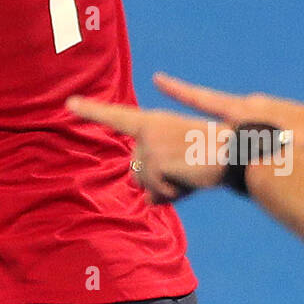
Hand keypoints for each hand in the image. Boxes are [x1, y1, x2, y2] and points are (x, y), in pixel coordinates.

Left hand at [66, 97, 225, 203]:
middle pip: (136, 171)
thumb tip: (145, 200)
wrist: (235, 153)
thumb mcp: (178, 157)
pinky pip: (158, 196)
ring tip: (190, 174)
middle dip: (156, 180)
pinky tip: (191, 181)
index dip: (91, 110)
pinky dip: (174, 196)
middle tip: (186, 169)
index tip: (68, 103)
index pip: (115, 116)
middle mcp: (146, 133)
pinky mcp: (157, 165)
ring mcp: (150, 149)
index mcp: (151, 122)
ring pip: (145, 186)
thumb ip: (156, 171)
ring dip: (167, 189)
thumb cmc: (212, 155)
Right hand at [152, 73, 303, 164]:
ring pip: (230, 119)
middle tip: (163, 89)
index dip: (179, 90)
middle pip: (212, 103)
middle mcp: (251, 105)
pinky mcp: (276, 117)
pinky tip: (242, 147)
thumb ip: (253, 151)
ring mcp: (263, 110)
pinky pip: (246, 125)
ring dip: (216, 126)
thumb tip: (228, 159)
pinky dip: (238, 134)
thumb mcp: (278, 148)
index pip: (204, 99)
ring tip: (202, 141)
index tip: (156, 78)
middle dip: (189, 101)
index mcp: (246, 111)